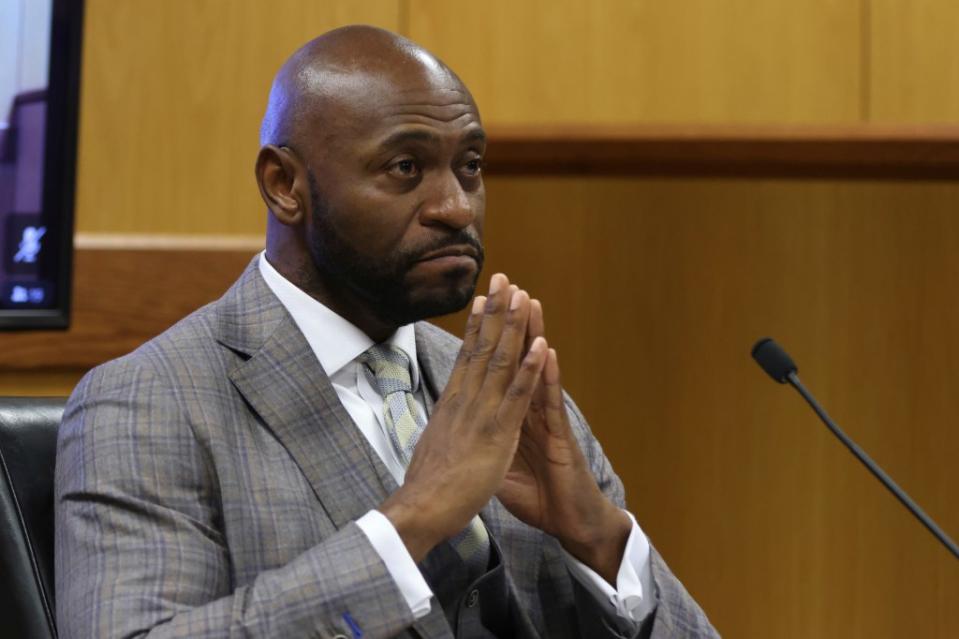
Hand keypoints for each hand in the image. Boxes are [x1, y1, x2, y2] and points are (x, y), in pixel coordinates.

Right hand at [380, 273, 547, 561]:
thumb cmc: (427, 486)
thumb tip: (441, 417)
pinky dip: (531, 369)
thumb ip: (443, 426)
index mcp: (452, 403)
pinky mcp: (498, 433)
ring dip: (514, 327)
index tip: (483, 298)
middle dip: (495, 311)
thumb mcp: (433, 445)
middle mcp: (465, 400)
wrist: (422, 508)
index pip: (467, 355)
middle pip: (483, 347)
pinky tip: (541, 345)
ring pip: (501, 362)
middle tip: (504, 278)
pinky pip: (517, 395)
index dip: (477, 325)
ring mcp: (482, 413)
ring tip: (524, 297)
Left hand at [496, 302, 630, 583]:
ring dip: (533, 336)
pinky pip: (552, 404)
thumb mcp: (499, 469)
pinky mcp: (561, 437)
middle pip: (516, 357)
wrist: (570, 521)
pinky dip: (548, 377)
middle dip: (509, 320)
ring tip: (529, 303)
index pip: (497, 367)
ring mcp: (547, 420)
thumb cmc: (539, 495)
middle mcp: (529, 410)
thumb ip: (485, 446)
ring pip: (537, 371)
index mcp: (511, 414)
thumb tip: (462, 436)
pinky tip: (546, 352)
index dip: (487, 336)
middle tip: (505, 284)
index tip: (478, 304)